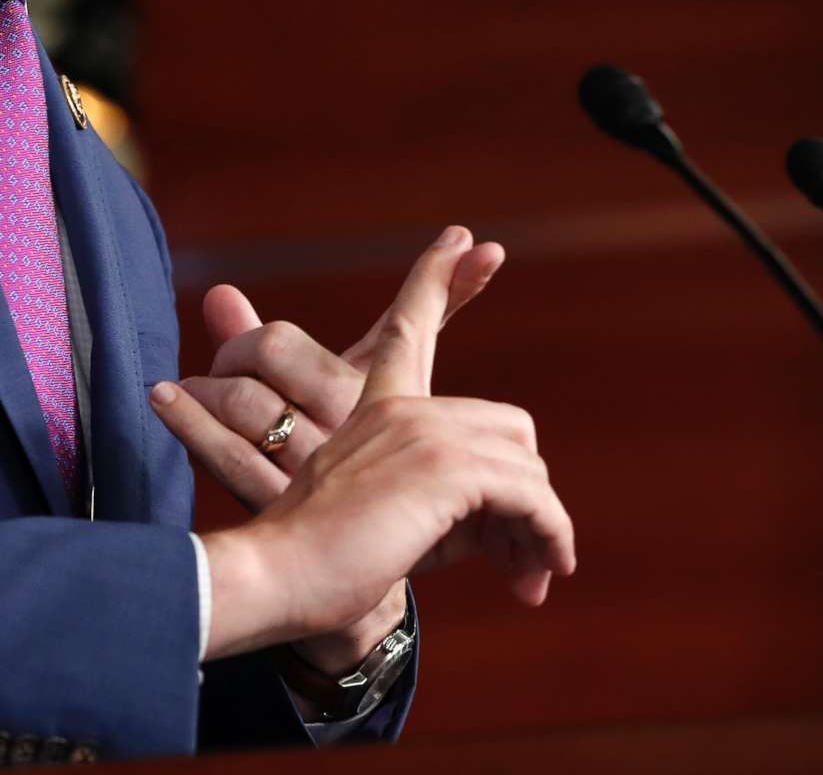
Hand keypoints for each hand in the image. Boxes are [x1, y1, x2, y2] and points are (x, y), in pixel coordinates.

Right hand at [156, 228, 575, 659]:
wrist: (276, 577)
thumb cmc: (322, 557)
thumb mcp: (390, 520)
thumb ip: (445, 504)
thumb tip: (508, 523)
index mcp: (375, 407)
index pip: (408, 329)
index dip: (438, 281)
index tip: (466, 240)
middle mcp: (399, 406)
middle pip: (510, 425)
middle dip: (528, 495)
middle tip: (524, 560)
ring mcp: (420, 429)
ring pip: (526, 463)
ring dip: (541, 527)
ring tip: (529, 581)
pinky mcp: (441, 467)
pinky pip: (530, 495)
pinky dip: (546, 537)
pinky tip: (532, 581)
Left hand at [176, 230, 505, 488]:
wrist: (357, 586)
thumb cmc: (355, 492)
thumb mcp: (337, 416)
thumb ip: (278, 349)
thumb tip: (218, 291)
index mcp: (391, 402)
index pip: (414, 327)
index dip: (439, 280)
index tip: (463, 236)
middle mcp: (364, 427)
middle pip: (284, 349)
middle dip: (242, 345)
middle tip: (227, 358)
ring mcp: (323, 465)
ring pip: (249, 402)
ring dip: (210, 388)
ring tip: (190, 388)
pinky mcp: (284, 503)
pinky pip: (225, 454)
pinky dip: (188, 422)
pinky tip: (162, 398)